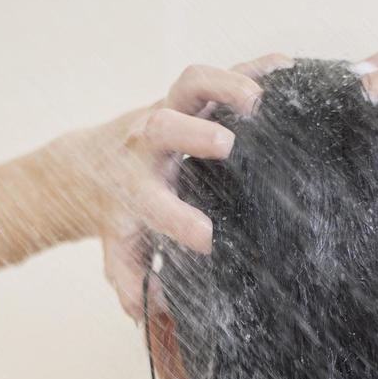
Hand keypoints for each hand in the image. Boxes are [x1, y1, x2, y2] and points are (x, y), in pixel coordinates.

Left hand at [46, 55, 291, 320]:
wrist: (89, 168)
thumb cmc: (117, 215)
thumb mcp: (119, 253)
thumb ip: (132, 283)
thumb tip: (147, 312)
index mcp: (135, 186)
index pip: (153, 203)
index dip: (178, 219)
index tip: (208, 238)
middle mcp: (149, 143)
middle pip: (163, 126)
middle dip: (193, 134)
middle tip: (227, 145)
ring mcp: (170, 110)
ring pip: (191, 84)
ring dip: (226, 85)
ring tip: (263, 99)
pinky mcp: (192, 95)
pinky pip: (223, 73)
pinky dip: (255, 67)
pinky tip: (289, 69)